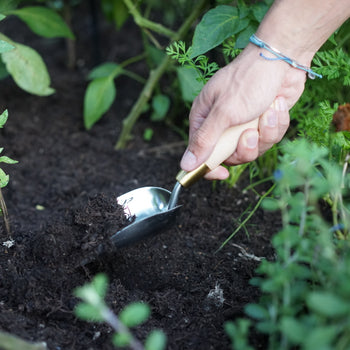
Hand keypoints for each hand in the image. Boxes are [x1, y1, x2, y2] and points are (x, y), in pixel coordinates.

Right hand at [180, 44, 306, 179]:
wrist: (283, 58)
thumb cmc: (248, 79)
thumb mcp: (223, 112)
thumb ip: (204, 140)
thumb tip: (185, 164)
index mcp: (205, 119)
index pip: (200, 154)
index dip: (210, 167)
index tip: (223, 174)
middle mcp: (223, 124)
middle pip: (230, 155)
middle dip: (245, 147)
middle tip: (250, 133)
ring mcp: (244, 124)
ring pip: (253, 149)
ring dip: (264, 133)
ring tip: (268, 113)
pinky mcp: (263, 122)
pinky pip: (269, 138)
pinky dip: (276, 124)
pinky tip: (277, 106)